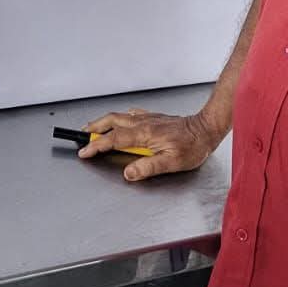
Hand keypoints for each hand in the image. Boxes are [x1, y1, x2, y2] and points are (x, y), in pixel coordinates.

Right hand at [78, 109, 224, 181]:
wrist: (206, 129)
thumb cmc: (193, 146)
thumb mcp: (172, 163)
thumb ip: (148, 167)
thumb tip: (129, 173)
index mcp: (145, 134)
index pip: (113, 140)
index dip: (96, 146)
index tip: (84, 151)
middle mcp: (144, 123)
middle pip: (111, 121)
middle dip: (93, 128)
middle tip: (81, 134)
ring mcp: (148, 118)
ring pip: (119, 116)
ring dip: (103, 121)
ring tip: (93, 128)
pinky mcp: (154, 117)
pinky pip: (131, 114)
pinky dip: (119, 117)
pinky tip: (120, 121)